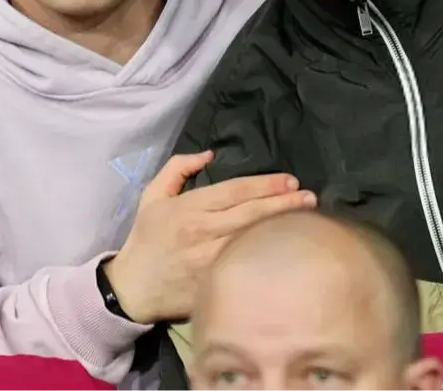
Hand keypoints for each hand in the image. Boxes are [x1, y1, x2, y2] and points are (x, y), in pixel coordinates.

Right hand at [103, 152, 316, 322]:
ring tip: (308, 216)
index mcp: (190, 208)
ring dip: (283, 227)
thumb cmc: (146, 238)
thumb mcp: (153, 195)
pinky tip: (288, 248)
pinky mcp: (216, 285)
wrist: (132, 288)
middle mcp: (203, 232)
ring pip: (254, 239)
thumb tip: (209, 154)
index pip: (236, 191)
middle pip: (252, 213)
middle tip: (309, 196)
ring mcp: (211, 261)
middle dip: (284, 203)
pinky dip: (269, 255)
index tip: (290, 180)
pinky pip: (248, 265)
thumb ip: (178, 168)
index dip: (266, 184)